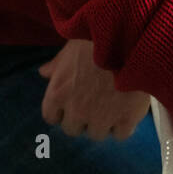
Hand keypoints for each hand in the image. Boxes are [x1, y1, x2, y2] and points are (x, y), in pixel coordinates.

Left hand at [37, 39, 152, 140]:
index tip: (72, 102)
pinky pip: (121, 135)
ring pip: (96, 134)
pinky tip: (128, 109)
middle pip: (72, 129)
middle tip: (94, 102)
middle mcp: (76, 110)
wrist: (129, 38)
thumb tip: (43, 73)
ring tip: (113, 105)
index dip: (62, 110)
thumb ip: (57, 64)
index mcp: (58, 93)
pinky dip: (124, 125)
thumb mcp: (71, 47)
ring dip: (103, 123)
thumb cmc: (95, 38)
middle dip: (81, 118)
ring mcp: (101, 118)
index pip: (51, 116)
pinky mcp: (126, 119)